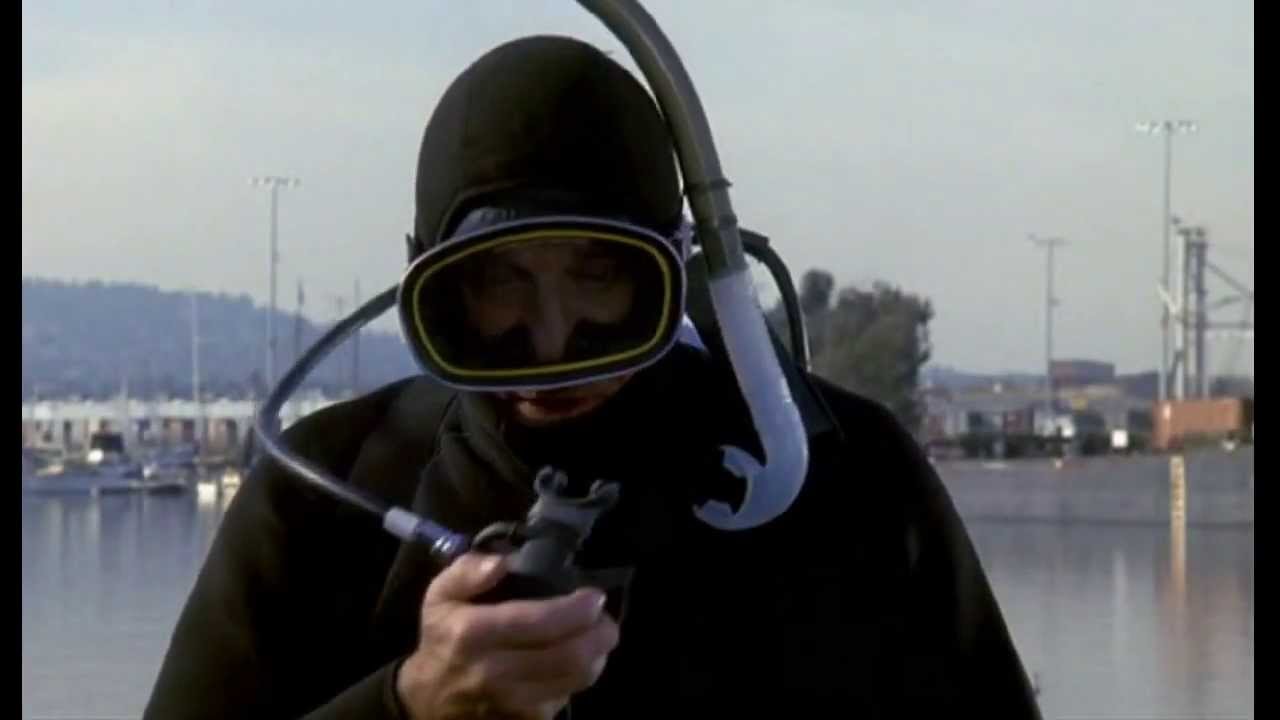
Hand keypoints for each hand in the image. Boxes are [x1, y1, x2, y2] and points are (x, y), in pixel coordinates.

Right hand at [395, 552, 618, 719]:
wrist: (429, 701)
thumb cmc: (444, 640)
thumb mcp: (440, 596)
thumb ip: (468, 571)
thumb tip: (502, 562)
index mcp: (474, 633)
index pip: (540, 622)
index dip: (578, 609)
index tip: (594, 596)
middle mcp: (495, 671)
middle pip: (570, 655)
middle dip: (601, 632)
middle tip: (604, 618)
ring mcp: (513, 702)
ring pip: (577, 679)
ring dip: (598, 654)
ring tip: (596, 636)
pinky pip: (567, 696)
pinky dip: (580, 676)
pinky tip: (575, 661)